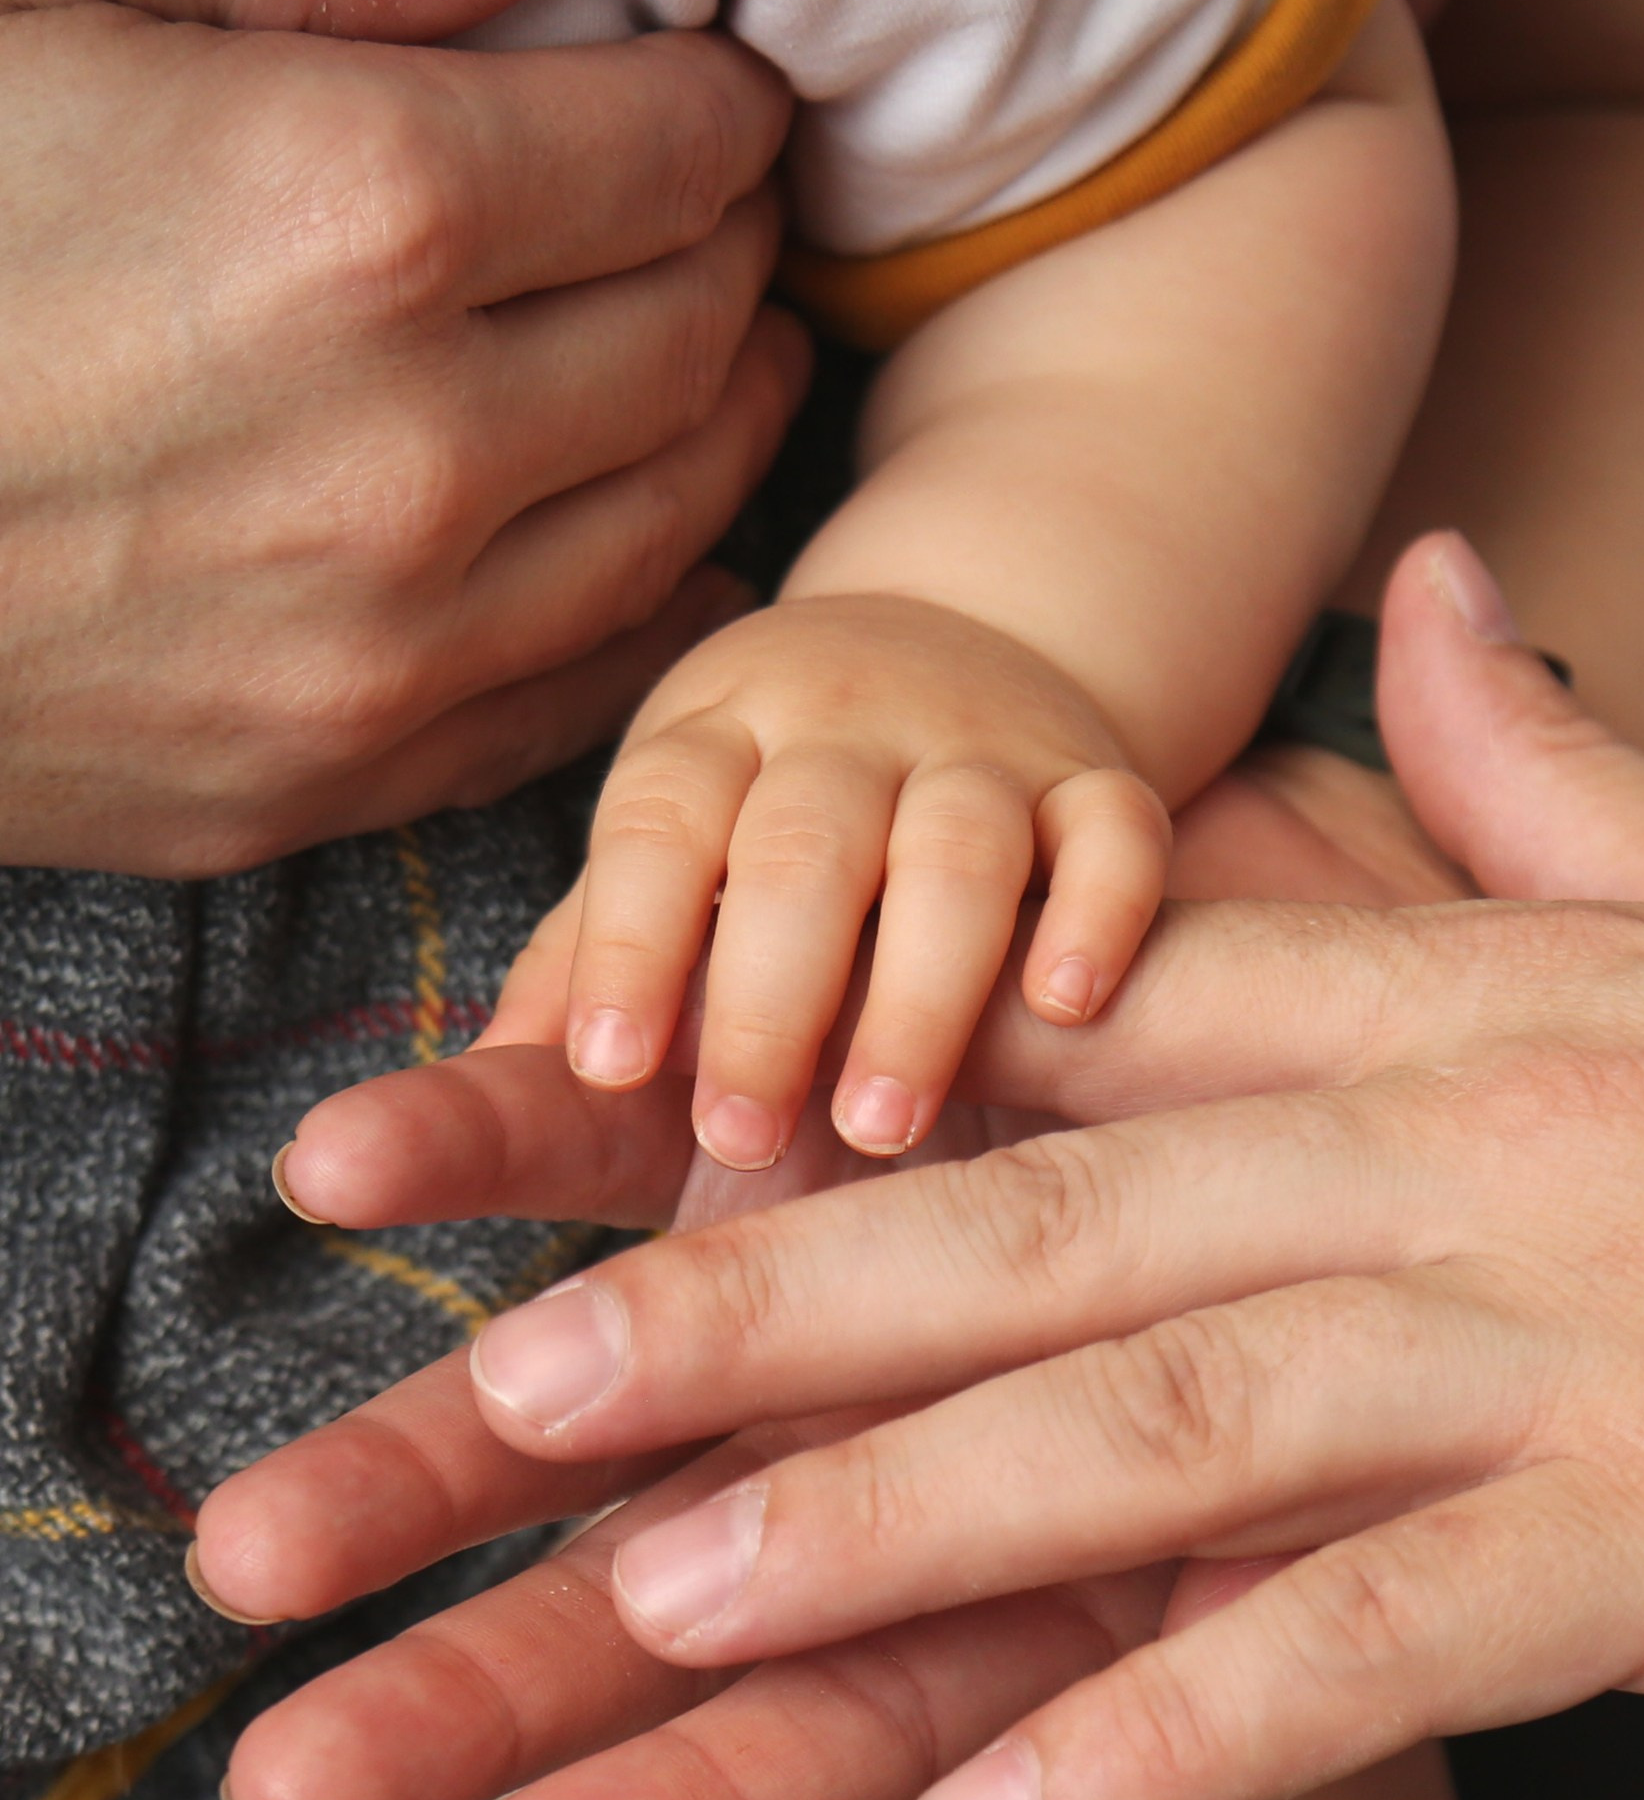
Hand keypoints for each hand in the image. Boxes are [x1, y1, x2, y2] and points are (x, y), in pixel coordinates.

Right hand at [0, 0, 805, 872]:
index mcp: (352, 209)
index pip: (658, 152)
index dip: (716, 112)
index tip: (725, 97)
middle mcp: (414, 449)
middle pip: (690, 336)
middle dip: (735, 255)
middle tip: (730, 214)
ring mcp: (380, 643)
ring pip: (673, 520)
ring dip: (728, 424)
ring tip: (731, 353)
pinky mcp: (323, 772)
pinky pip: (578, 690)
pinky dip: (660, 608)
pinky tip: (674, 547)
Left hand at [228, 535, 1643, 1799]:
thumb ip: (1533, 767)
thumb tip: (1424, 606)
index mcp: (1451, 1008)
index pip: (1032, 1053)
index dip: (759, 1104)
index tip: (517, 1179)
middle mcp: (1467, 1149)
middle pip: (1012, 1245)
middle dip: (699, 1347)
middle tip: (444, 1445)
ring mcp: (1582, 1336)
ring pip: (1152, 1427)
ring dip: (870, 1533)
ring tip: (620, 1627)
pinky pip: (1398, 1624)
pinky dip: (1191, 1715)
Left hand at [486, 596, 1174, 1170]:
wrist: (964, 659)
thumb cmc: (776, 832)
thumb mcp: (667, 874)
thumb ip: (572, 988)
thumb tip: (370, 1139)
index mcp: (708, 738)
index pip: (655, 823)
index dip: (625, 938)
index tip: (598, 1066)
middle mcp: (842, 725)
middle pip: (800, 839)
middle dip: (766, 987)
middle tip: (738, 1133)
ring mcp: (983, 748)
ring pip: (958, 842)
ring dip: (918, 981)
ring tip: (878, 1121)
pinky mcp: (1099, 780)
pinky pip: (1117, 831)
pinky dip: (1098, 909)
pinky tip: (1065, 1005)